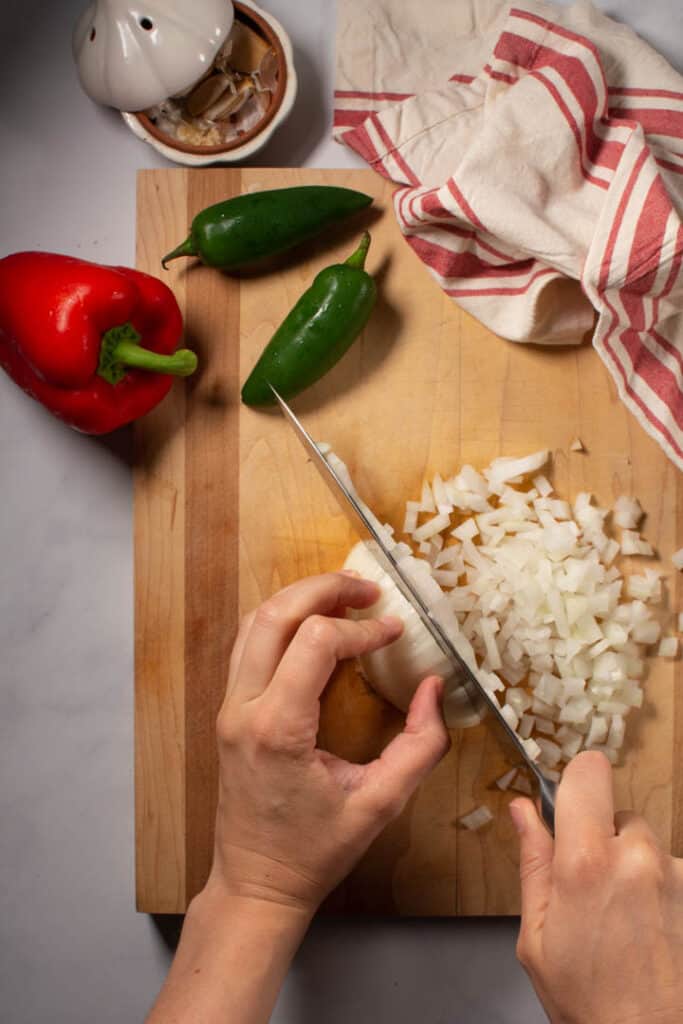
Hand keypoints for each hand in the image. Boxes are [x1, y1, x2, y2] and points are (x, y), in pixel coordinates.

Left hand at [207, 571, 449, 915]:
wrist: (256, 883)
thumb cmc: (315, 851)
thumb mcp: (382, 805)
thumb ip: (420, 746)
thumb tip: (434, 689)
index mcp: (278, 729)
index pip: (317, 643)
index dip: (363, 629)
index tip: (397, 632)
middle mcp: (243, 708)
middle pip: (275, 614)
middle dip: (325, 589)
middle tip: (370, 588)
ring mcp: (229, 707)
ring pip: (255, 622)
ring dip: (300, 599)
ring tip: (347, 598)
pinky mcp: (229, 711)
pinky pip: (249, 645)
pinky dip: (283, 621)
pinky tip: (317, 624)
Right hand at [510, 751, 682, 1023]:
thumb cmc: (589, 1000)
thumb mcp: (538, 936)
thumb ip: (534, 862)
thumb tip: (523, 811)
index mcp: (586, 862)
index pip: (589, 772)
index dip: (576, 781)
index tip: (568, 804)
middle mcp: (637, 857)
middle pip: (616, 811)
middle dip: (600, 838)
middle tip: (588, 887)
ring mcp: (675, 875)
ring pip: (644, 843)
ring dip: (631, 865)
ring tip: (620, 918)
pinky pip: (669, 870)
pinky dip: (656, 889)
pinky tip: (647, 930)